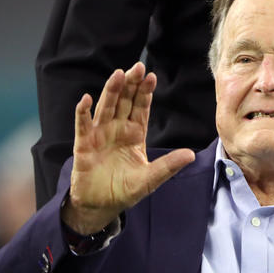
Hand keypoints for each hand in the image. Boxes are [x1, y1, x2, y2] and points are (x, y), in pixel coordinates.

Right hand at [62, 62, 194, 234]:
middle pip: (124, 102)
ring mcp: (99, 135)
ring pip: (106, 108)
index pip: (140, 108)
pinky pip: (82, 126)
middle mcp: (117, 130)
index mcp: (134, 134)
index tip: (151, 76)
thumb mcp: (150, 179)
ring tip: (118, 75)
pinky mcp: (84, 146)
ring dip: (111, 91)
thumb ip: (168, 166)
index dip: (145, 92)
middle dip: (131, 84)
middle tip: (137, 66)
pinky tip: (86, 99)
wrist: (101, 206)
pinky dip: (83, 112)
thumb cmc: (125, 190)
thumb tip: (191, 155)